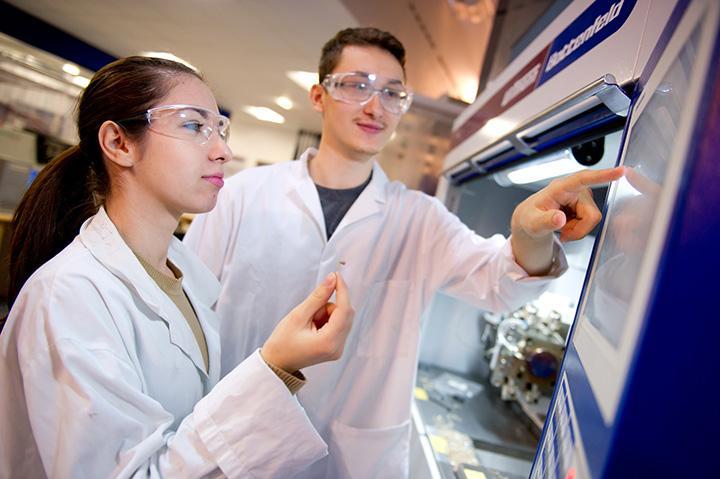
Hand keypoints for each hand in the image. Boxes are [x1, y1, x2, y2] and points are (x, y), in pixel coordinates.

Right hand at [261, 272, 353, 371]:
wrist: (276, 363)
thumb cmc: (282, 342)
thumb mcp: (298, 315)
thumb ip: (318, 296)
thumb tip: (332, 279)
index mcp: (329, 342)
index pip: (345, 310)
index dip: (342, 290)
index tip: (336, 276)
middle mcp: (338, 348)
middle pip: (346, 314)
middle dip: (329, 306)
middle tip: (311, 311)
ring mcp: (338, 349)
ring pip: (342, 318)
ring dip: (328, 313)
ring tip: (309, 322)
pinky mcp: (336, 348)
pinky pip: (339, 326)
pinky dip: (328, 320)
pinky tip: (313, 327)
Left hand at [510, 167, 624, 274]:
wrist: (531, 219)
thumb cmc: (530, 217)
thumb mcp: (532, 223)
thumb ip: (545, 221)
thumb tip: (559, 219)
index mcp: (559, 188)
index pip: (583, 179)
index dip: (603, 175)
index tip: (621, 171)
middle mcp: (574, 190)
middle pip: (592, 215)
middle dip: (579, 230)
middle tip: (562, 234)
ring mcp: (582, 197)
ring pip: (592, 220)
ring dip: (577, 230)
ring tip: (562, 228)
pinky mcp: (586, 205)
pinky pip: (590, 223)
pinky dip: (578, 230)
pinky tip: (567, 226)